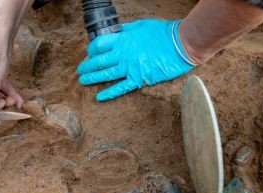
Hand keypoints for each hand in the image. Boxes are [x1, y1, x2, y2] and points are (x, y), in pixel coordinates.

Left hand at [77, 19, 195, 101]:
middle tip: (80, 70)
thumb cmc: (163, 33)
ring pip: (106, 75)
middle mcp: (123, 54)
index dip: (91, 49)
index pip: (99, 45)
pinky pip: (121, 88)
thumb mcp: (141, 25)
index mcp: (123, 40)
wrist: (181, 45)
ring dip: (92, 78)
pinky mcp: (139, 79)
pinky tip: (99, 97)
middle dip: (87, 66)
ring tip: (83, 81)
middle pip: (99, 61)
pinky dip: (109, 93)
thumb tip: (116, 32)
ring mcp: (130, 68)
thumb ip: (126, 31)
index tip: (90, 53)